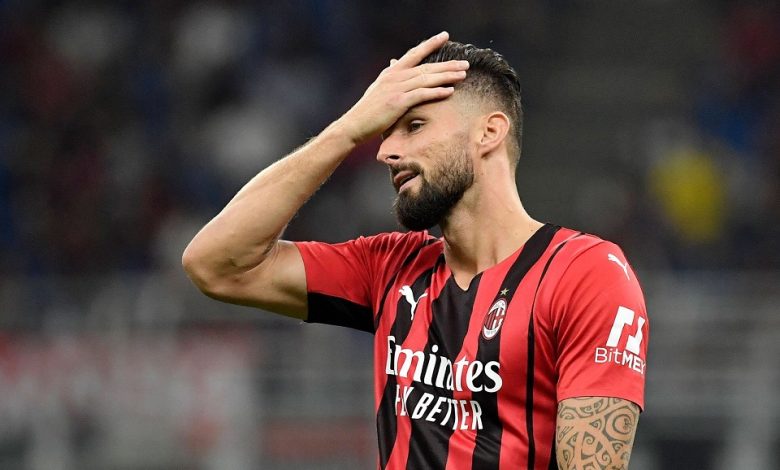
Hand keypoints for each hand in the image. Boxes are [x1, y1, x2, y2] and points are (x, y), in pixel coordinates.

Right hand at [336, 31, 468, 144]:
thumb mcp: (378, 88)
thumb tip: (393, 62)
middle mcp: (395, 76)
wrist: (354, 125)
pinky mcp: (398, 102)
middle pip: (426, 66)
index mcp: (391, 72)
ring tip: (463, 74)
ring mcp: (396, 88)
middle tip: (465, 63)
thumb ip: (389, 75)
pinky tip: (449, 91)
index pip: (414, 54)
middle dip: (447, 64)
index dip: (430, 44)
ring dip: (446, 76)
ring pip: (427, 79)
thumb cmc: (368, 110)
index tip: (444, 36)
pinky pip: (422, 94)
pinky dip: (436, 92)